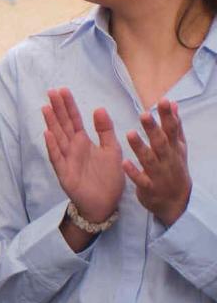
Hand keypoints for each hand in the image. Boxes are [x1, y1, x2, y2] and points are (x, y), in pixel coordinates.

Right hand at [42, 89, 123, 227]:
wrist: (106, 204)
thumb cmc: (108, 178)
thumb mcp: (112, 150)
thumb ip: (105, 131)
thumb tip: (98, 108)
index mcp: (84, 142)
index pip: (74, 120)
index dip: (68, 105)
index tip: (63, 90)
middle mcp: (73, 148)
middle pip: (63, 125)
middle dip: (57, 109)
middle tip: (51, 91)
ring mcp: (67, 160)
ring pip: (57, 138)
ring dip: (51, 123)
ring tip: (46, 108)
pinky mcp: (65, 173)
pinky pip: (57, 158)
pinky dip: (52, 146)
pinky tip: (47, 134)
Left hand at [124, 98, 192, 229]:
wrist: (176, 202)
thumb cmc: (174, 169)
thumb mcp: (179, 148)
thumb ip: (175, 126)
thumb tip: (173, 103)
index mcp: (174, 149)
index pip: (172, 130)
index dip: (168, 116)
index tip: (163, 101)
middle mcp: (168, 160)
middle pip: (161, 142)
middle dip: (154, 129)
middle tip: (144, 114)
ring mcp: (159, 174)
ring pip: (149, 160)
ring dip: (140, 147)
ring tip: (130, 134)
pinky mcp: (149, 188)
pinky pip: (140, 180)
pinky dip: (133, 172)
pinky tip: (124, 163)